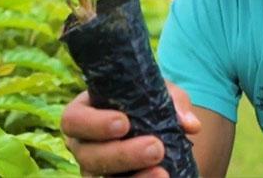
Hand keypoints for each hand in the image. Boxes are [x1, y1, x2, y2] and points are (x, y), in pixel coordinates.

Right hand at [61, 82, 201, 176]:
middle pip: (88, 156)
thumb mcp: (159, 93)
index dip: (95, 124)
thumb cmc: (147, 102)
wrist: (157, 128)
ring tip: (162, 174)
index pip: (73, 120)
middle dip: (121, 154)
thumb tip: (190, 124)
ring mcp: (93, 170)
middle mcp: (82, 145)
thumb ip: (174, 102)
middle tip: (155, 148)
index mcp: (83, 114)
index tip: (124, 123)